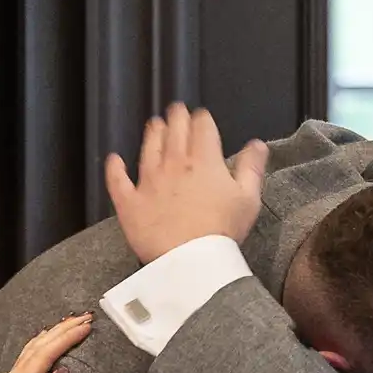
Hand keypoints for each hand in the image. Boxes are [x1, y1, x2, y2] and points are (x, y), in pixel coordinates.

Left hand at [0, 313, 92, 372]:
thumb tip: (64, 372)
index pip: (43, 355)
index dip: (66, 338)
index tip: (87, 325)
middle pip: (36, 347)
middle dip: (61, 329)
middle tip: (85, 316)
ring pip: (31, 353)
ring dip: (51, 336)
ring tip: (69, 323)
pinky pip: (28, 363)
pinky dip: (42, 349)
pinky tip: (43, 347)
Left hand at [105, 103, 268, 263]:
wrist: (191, 260)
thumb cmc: (222, 232)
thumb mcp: (248, 199)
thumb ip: (251, 168)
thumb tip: (257, 144)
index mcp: (204, 160)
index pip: (202, 126)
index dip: (202, 118)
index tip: (202, 117)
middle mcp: (174, 163)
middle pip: (174, 129)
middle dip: (177, 117)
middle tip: (177, 112)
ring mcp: (149, 181)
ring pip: (148, 147)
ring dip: (153, 133)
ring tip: (155, 125)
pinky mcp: (130, 201)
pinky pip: (117, 180)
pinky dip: (115, 168)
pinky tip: (114, 160)